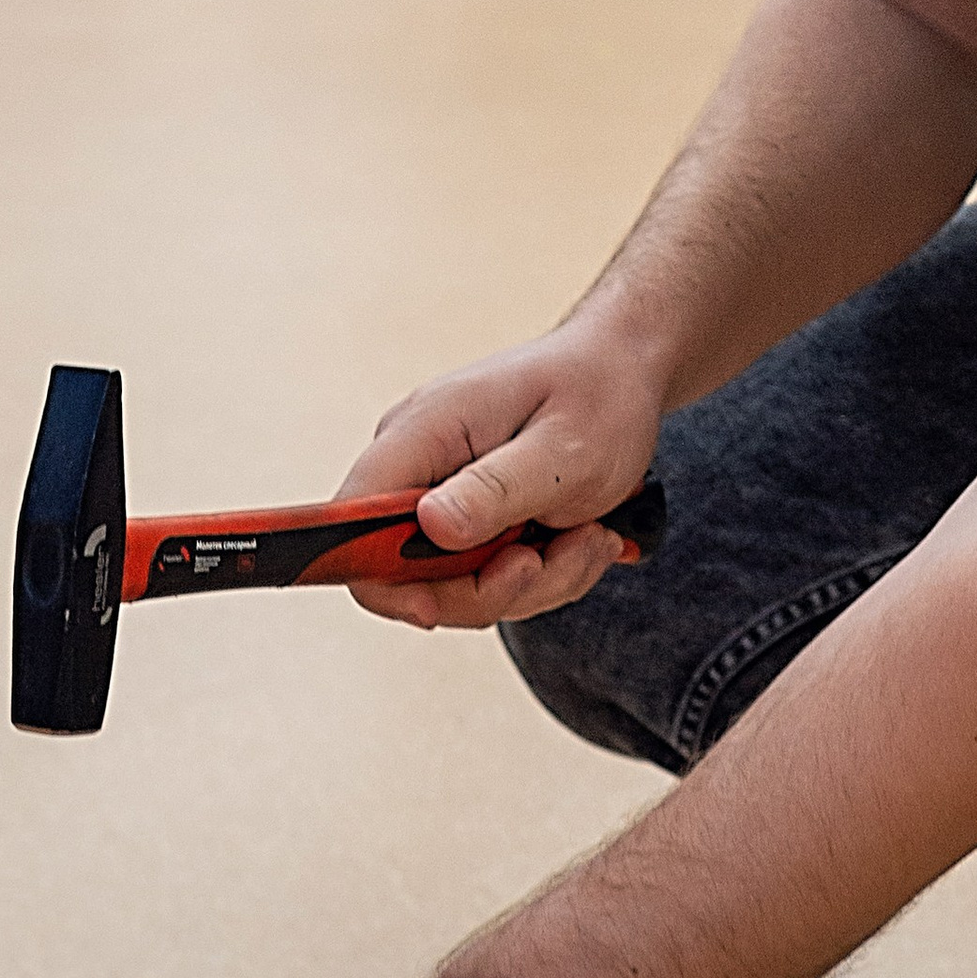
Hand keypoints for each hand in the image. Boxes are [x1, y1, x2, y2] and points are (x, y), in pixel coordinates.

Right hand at [339, 323, 660, 632]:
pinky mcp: (473, 520)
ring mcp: (444, 496)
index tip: (439, 604)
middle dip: (493, 586)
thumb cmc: (598, 393)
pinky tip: (582, 534)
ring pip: (461, 588)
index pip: (350, 519)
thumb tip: (430, 526)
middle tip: (558, 553)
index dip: (378, 576)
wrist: (626, 373)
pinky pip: (491, 580)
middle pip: (408, 574)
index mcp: (422, 432)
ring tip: (588, 534)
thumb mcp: (562, 448)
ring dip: (537, 580)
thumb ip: (495, 490)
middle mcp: (419, 467)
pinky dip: (544, 574)